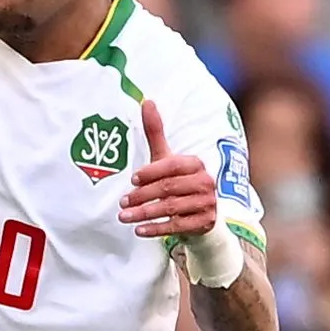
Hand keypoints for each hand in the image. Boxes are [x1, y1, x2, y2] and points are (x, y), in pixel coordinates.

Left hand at [118, 100, 216, 238]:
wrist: (200, 214)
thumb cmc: (177, 181)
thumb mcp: (166, 158)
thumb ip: (156, 132)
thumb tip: (147, 100)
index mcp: (195, 164)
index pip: (172, 166)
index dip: (151, 172)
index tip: (132, 179)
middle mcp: (206, 183)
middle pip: (169, 188)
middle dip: (142, 196)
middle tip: (122, 202)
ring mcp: (207, 204)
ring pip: (171, 208)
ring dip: (145, 213)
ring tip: (124, 216)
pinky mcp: (205, 223)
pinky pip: (178, 226)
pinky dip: (157, 229)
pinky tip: (139, 230)